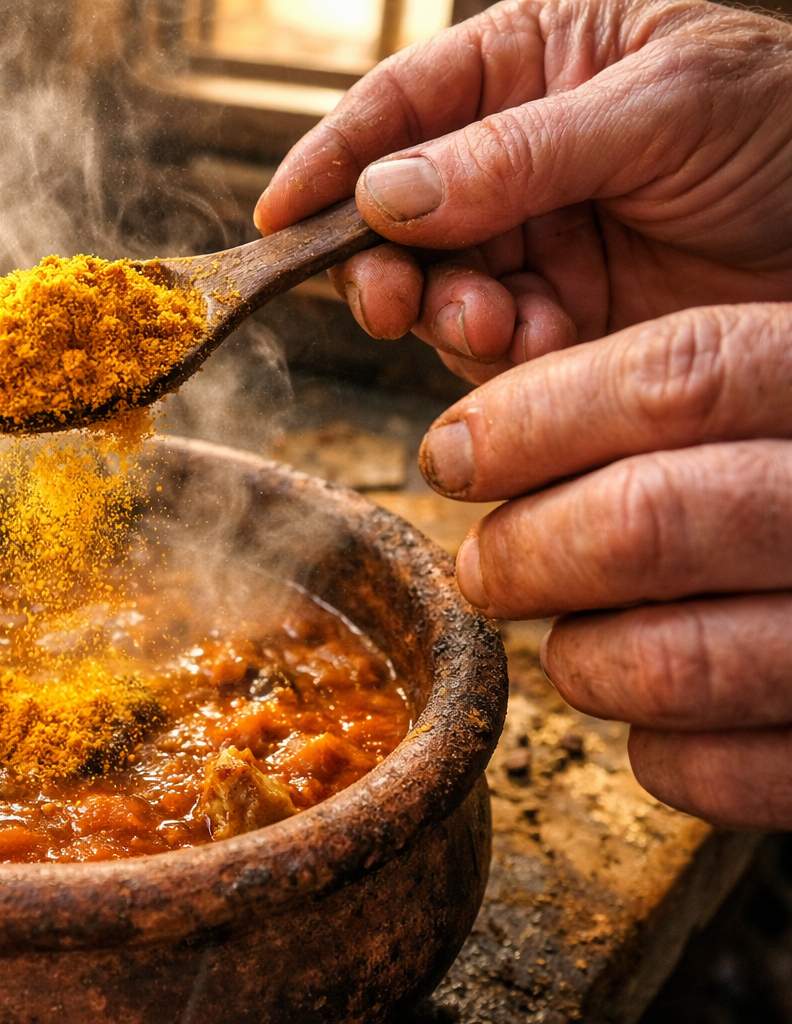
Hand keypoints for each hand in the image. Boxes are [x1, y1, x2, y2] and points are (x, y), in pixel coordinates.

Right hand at [254, 0, 791, 383]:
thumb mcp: (670, 106)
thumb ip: (522, 148)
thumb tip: (387, 192)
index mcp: (533, 66)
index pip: (402, 104)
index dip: (332, 157)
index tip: (280, 214)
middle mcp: (513, 158)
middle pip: (393, 209)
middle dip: (379, 257)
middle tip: (388, 296)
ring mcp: (534, 244)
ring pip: (430, 288)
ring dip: (439, 314)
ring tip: (491, 323)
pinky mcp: (561, 325)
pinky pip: (488, 350)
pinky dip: (495, 360)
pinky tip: (538, 348)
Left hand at [419, 303, 791, 828]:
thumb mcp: (785, 391)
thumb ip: (670, 401)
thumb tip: (471, 446)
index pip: (676, 378)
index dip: (532, 419)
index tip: (452, 455)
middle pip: (645, 519)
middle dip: (523, 551)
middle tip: (487, 567)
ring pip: (671, 663)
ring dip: (582, 660)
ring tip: (574, 642)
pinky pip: (722, 774)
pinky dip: (660, 755)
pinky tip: (657, 720)